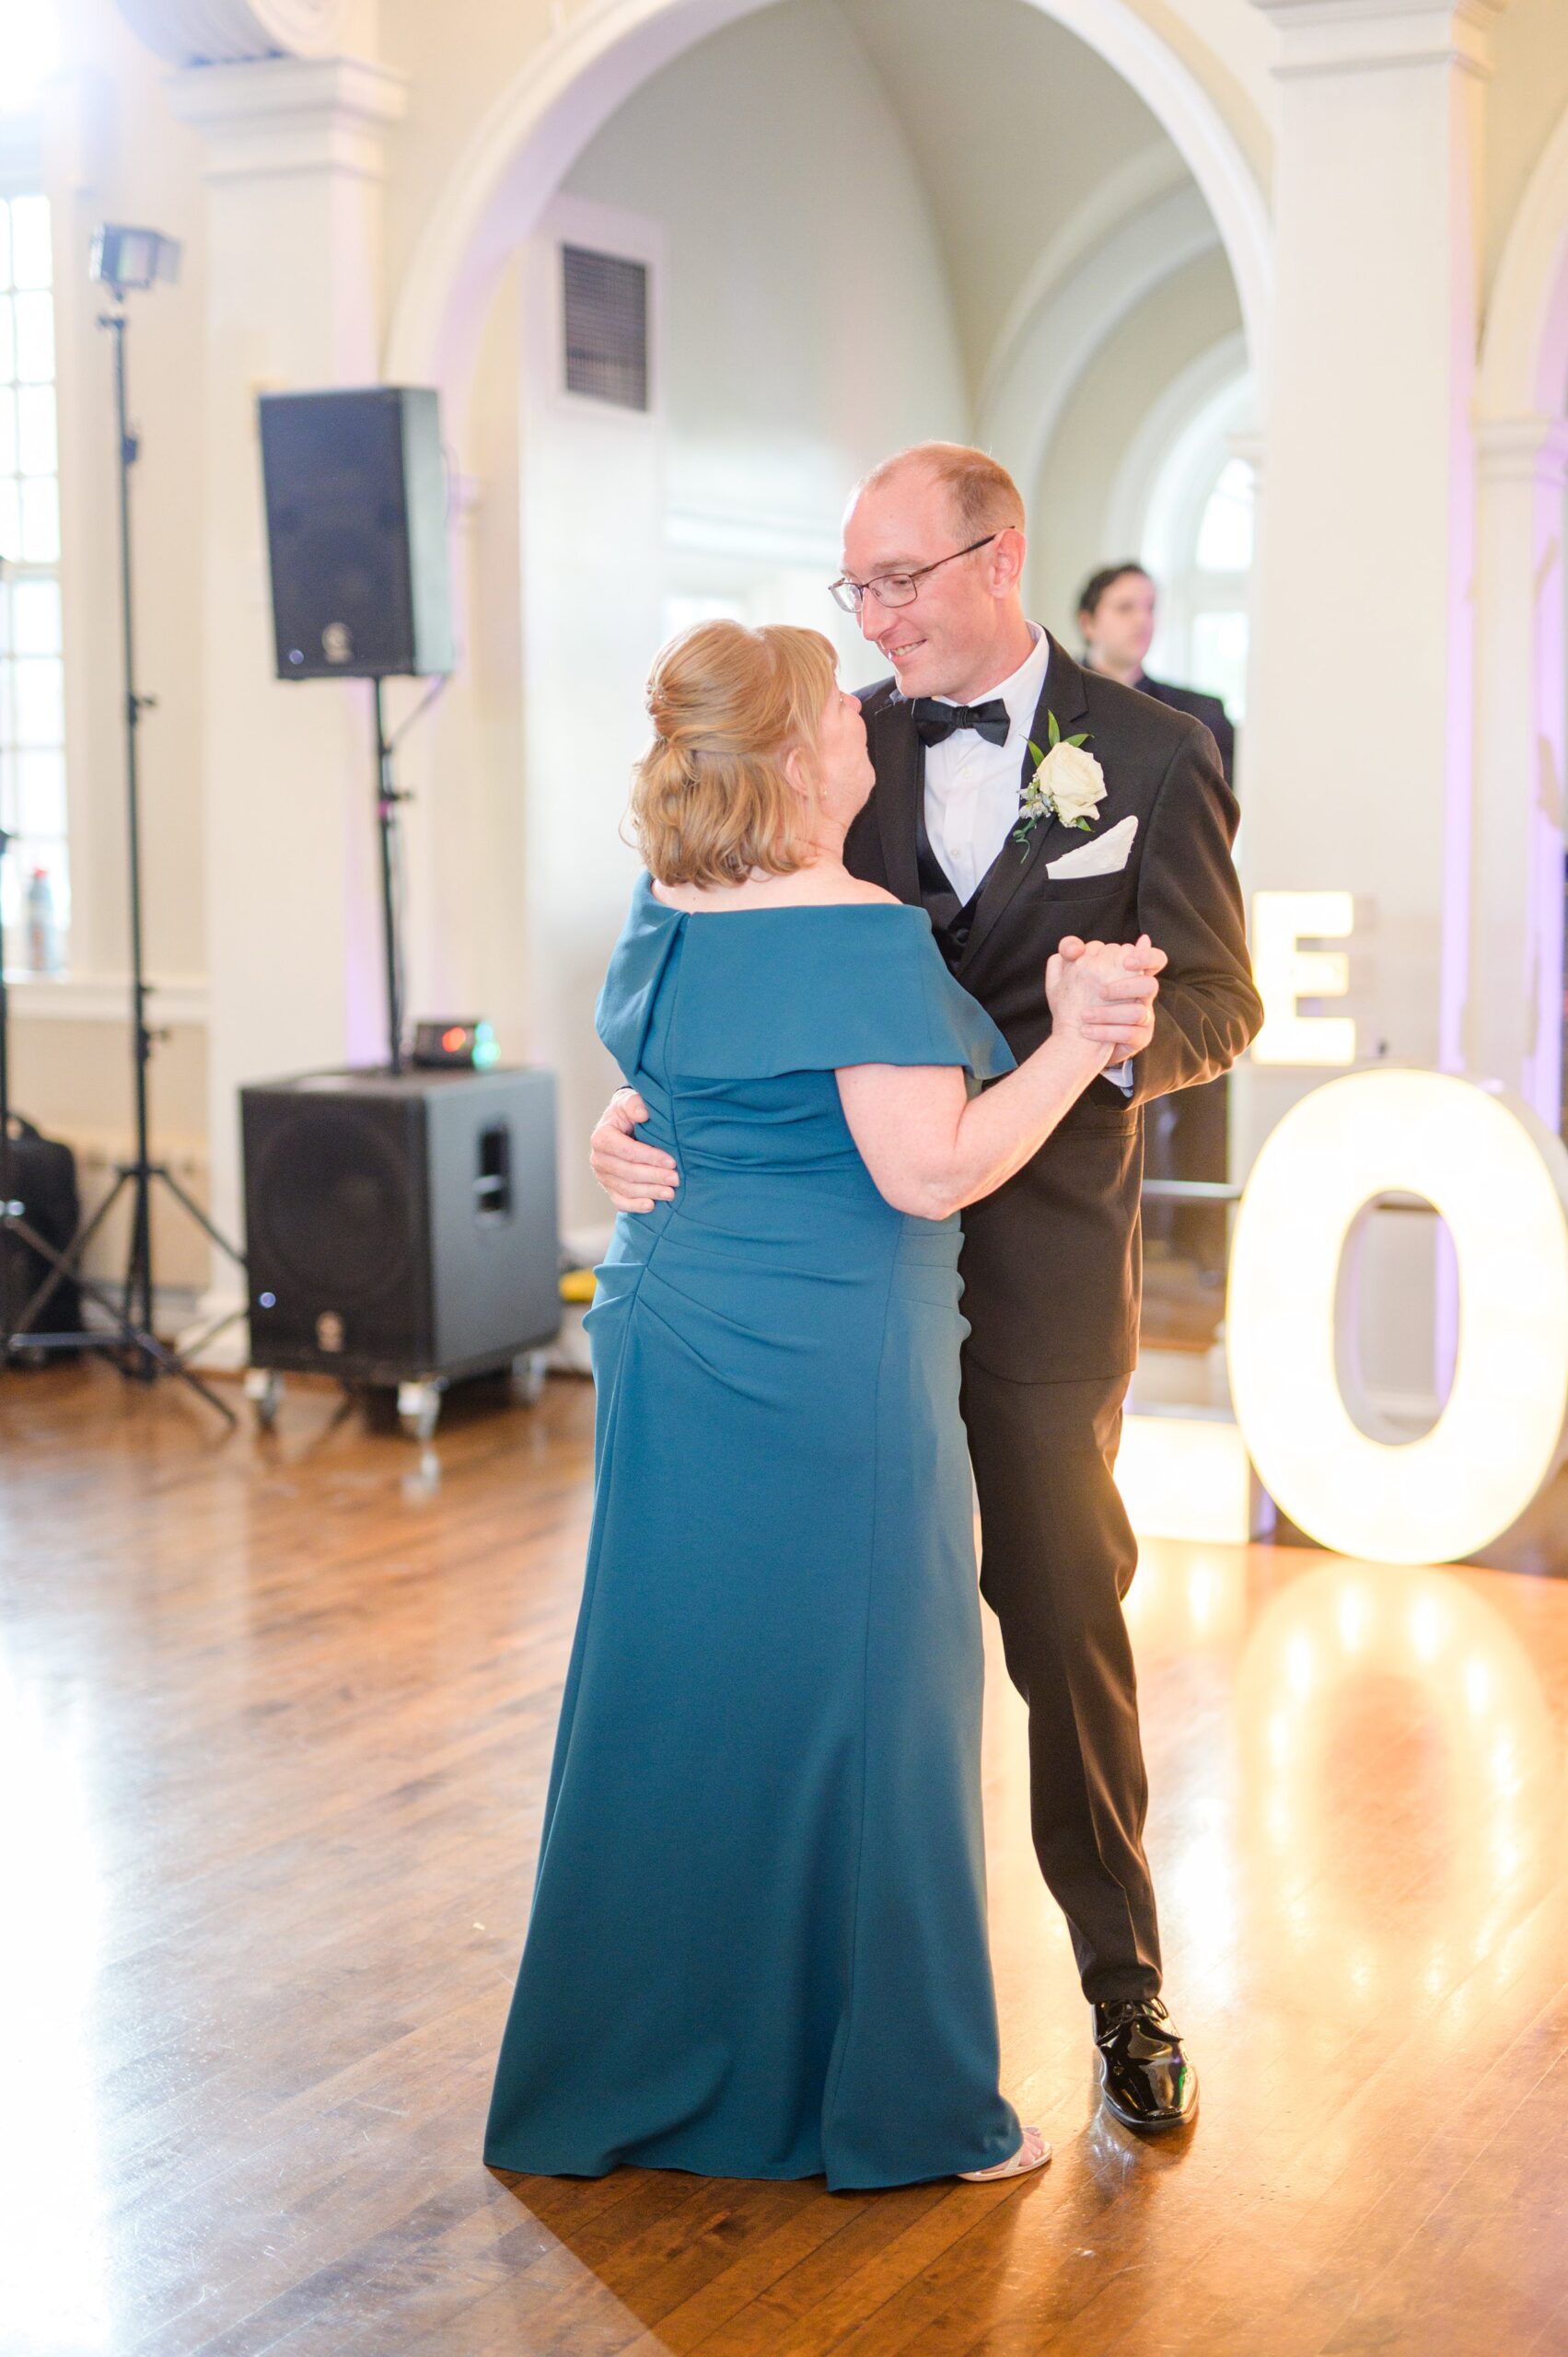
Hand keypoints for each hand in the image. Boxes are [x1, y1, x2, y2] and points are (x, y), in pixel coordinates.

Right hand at [588, 1088, 679, 1213]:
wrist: (623, 1124)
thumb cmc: (629, 1112)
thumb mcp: (629, 1101)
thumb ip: (634, 1104)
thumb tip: (643, 1114)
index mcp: (602, 1137)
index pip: (628, 1151)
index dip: (650, 1158)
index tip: (672, 1161)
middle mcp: (598, 1158)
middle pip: (629, 1173)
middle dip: (655, 1177)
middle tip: (676, 1179)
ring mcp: (602, 1176)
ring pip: (627, 1189)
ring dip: (650, 1192)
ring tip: (671, 1193)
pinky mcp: (609, 1188)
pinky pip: (620, 1201)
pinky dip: (635, 1206)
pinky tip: (651, 1205)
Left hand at [1053, 932, 1163, 1055]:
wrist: (1079, 1040)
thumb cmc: (1077, 1001)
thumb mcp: (1070, 975)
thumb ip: (1070, 954)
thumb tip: (1074, 948)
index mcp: (1131, 975)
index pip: (1154, 959)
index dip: (1147, 957)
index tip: (1126, 962)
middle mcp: (1142, 995)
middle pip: (1150, 985)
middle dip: (1125, 987)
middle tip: (1100, 992)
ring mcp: (1144, 1018)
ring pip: (1139, 1012)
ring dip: (1109, 1013)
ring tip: (1084, 1015)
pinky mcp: (1140, 1038)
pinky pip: (1130, 1034)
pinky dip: (1106, 1032)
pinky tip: (1086, 1031)